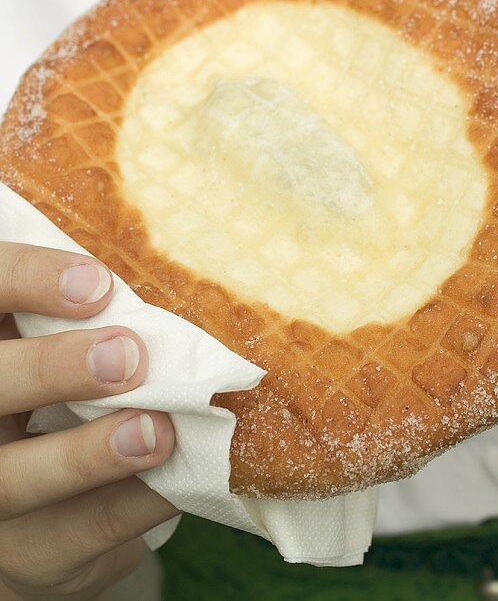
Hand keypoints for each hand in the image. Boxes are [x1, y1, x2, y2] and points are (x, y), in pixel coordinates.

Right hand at [0, 243, 176, 597]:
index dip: (26, 281)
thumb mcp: (48, 339)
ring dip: (88, 456)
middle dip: (51, 371)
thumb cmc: (54, 389)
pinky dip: (131, 506)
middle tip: (128, 356)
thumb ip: (73, 301)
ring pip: (12, 480)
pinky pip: (73, 538)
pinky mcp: (22, 557)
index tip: (96, 283)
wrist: (34, 505)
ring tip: (156, 432)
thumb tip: (157, 243)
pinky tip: (178, 478)